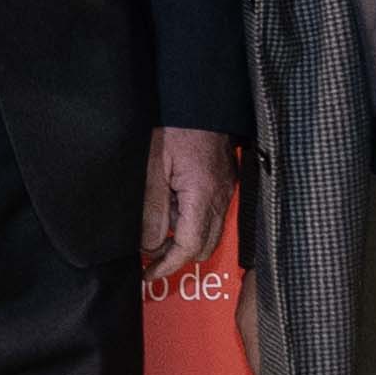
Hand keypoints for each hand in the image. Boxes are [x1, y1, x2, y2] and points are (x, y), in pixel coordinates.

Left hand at [142, 127, 238, 284]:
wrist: (200, 100)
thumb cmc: (176, 127)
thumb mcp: (153, 168)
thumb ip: (152, 210)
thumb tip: (148, 245)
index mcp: (203, 195)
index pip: (189, 247)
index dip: (167, 266)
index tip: (148, 273)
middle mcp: (221, 198)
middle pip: (204, 248)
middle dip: (177, 257)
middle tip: (149, 255)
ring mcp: (227, 191)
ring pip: (210, 234)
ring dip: (185, 239)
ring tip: (160, 229)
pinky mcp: (226, 184)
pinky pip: (212, 215)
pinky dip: (192, 222)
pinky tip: (174, 208)